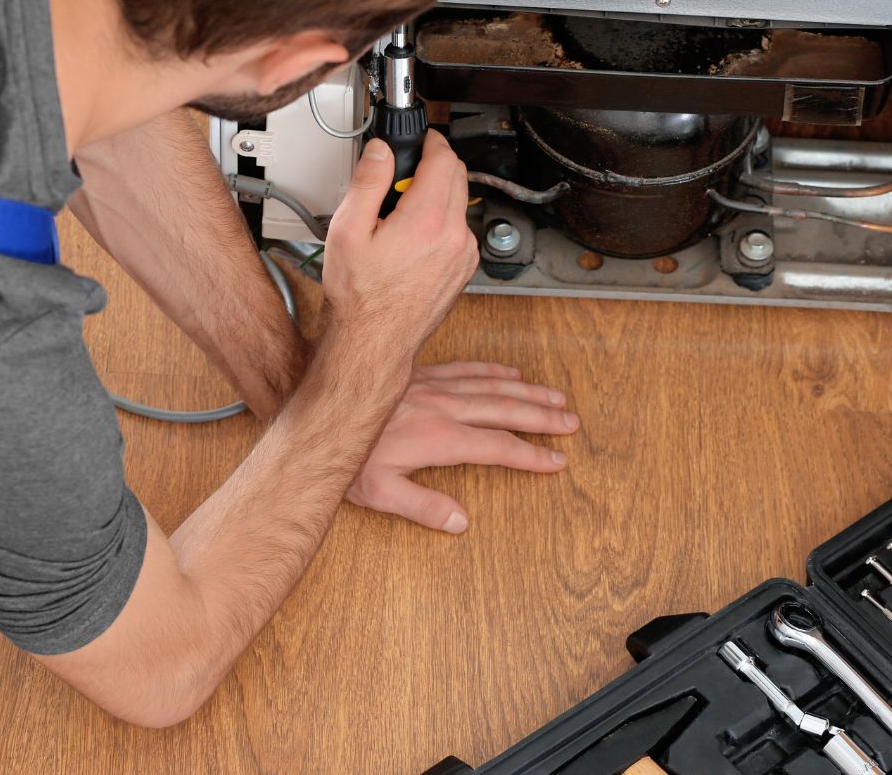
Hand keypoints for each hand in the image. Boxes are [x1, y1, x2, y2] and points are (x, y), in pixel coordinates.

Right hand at [322, 131, 477, 354]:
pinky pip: (460, 230)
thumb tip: (382, 151)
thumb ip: (368, 182)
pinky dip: (442, 222)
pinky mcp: (464, 269)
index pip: (444, 159)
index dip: (430, 142)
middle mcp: (455, 236)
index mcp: (428, 221)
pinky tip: (412, 239)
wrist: (375, 341)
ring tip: (400, 216)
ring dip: (437, 196)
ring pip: (460, 203)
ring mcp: (464, 255)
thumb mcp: (347, 230)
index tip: (420, 140)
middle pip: (458, 176)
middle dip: (433, 166)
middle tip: (400, 179)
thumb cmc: (360, 296)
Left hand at [346, 362, 577, 532]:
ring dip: (527, 391)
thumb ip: (423, 508)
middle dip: (541, 417)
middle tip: (571, 423)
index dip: (531, 455)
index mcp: (438, 438)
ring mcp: (433, 386)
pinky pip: (466, 369)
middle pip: (505, 410)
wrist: (320, 413)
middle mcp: (442, 407)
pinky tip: (510, 373)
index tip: (557, 460)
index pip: (497, 447)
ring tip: (555, 397)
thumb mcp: (379, 494)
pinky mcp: (421, 374)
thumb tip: (461, 522)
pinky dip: (493, 371)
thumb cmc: (346, 457)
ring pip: (491, 386)